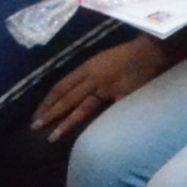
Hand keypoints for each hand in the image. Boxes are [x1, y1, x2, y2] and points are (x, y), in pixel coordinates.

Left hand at [33, 34, 166, 138]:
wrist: (151, 49)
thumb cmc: (126, 53)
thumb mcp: (101, 60)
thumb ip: (88, 74)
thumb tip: (73, 89)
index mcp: (87, 68)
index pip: (61, 87)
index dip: (47, 101)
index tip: (37, 114)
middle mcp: (93, 78)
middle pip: (67, 98)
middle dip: (49, 114)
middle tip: (35, 127)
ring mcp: (108, 87)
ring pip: (82, 107)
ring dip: (66, 123)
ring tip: (53, 137)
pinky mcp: (123, 95)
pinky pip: (109, 111)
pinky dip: (99, 123)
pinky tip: (90, 136)